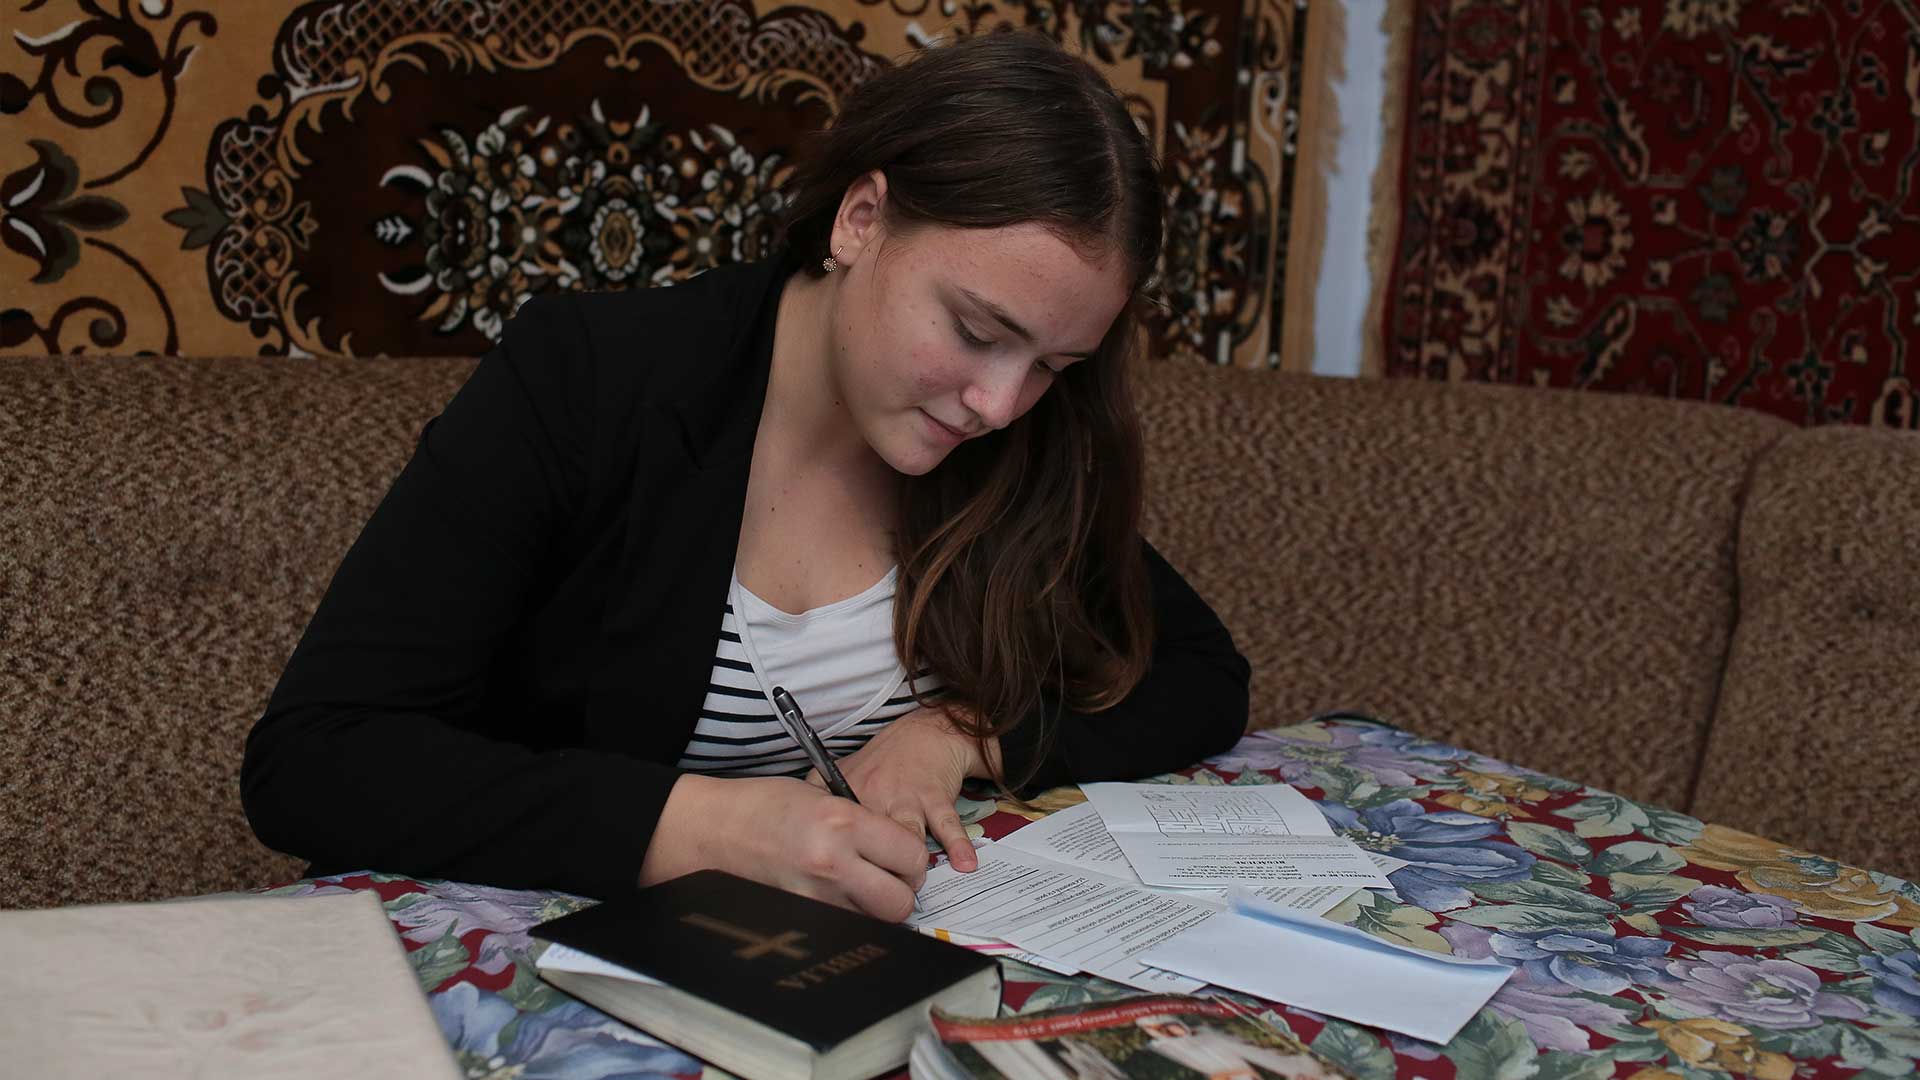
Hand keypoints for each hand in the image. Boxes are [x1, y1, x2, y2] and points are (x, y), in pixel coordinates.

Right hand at [639, 773, 928, 921]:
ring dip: (875, 908)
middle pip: (900, 903)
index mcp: (842, 824)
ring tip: (858, 886)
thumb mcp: (822, 796)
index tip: (902, 855)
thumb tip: (899, 849)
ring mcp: (814, 899)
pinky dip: (849, 917)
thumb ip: (865, 823)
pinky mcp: (799, 918)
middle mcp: (832, 865)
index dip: (913, 858)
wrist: (712, 830)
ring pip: (874, 922)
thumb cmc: (764, 806)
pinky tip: (835, 897)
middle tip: (890, 877)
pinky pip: (844, 926)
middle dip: (902, 891)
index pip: (911, 856)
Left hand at [805, 706, 987, 871]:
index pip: (834, 833)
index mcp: (846, 793)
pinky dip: (956, 845)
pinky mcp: (934, 795)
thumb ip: (819, 799)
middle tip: (882, 898)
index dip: (838, 863)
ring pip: (906, 837)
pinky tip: (963, 864)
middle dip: (878, 874)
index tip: (841, 887)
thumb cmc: (884, 762)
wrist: (927, 733)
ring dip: (911, 866)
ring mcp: (905, 794)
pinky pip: (946, 824)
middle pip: (869, 842)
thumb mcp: (842, 773)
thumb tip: (797, 835)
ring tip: (913, 887)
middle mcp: (872, 794)